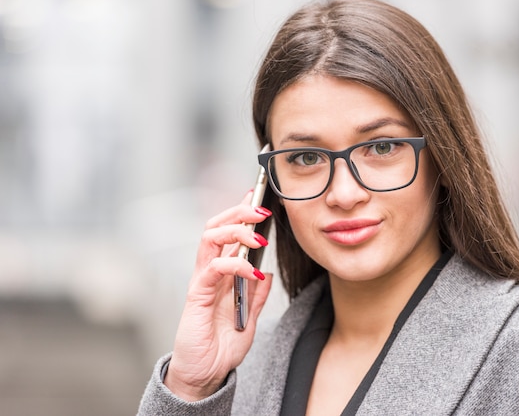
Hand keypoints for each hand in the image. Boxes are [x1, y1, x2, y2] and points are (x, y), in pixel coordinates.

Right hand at [164, 193, 272, 401]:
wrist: (205, 375)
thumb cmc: (221, 347)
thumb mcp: (250, 318)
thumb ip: (257, 295)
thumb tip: (267, 271)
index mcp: (221, 274)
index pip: (227, 233)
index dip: (240, 212)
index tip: (258, 197)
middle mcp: (209, 272)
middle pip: (217, 226)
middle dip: (239, 211)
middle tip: (262, 210)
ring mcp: (202, 281)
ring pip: (211, 238)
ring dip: (236, 230)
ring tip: (259, 236)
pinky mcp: (197, 295)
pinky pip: (214, 268)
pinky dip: (235, 264)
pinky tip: (253, 271)